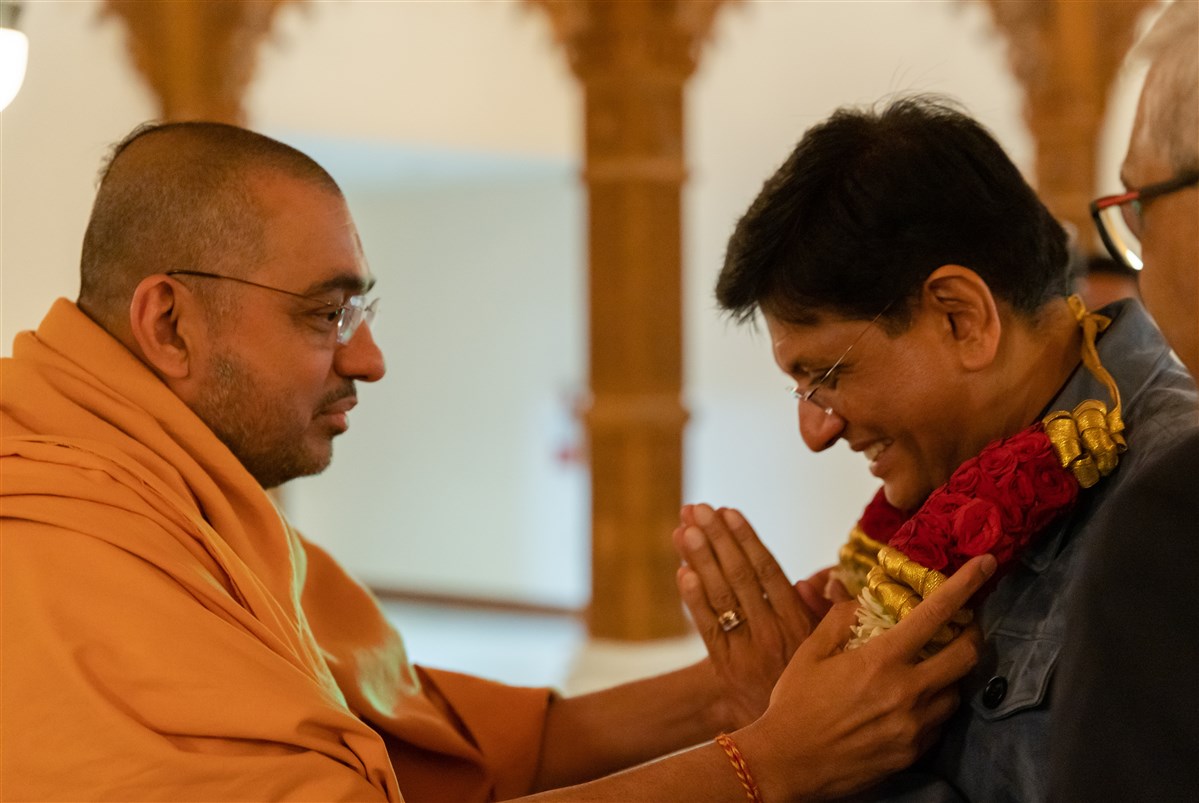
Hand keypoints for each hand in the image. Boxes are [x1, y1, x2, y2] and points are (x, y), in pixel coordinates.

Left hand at [673, 504, 816, 727]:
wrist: (791, 739)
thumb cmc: (813, 682)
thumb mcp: (828, 644)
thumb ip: (822, 609)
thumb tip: (816, 577)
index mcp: (798, 622)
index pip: (768, 572)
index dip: (747, 539)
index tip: (729, 511)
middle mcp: (772, 633)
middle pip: (740, 577)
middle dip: (717, 539)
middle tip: (697, 508)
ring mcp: (746, 651)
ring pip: (721, 598)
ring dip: (700, 560)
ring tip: (685, 528)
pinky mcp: (725, 667)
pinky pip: (708, 629)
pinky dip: (694, 600)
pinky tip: (682, 572)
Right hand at [738, 553, 994, 801]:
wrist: (786, 764)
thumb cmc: (794, 705)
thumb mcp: (809, 653)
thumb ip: (840, 620)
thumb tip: (862, 600)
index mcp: (881, 660)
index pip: (936, 613)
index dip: (965, 584)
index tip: (985, 564)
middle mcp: (907, 693)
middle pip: (967, 656)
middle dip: (971, 636)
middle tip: (961, 628)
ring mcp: (914, 727)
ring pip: (956, 692)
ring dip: (950, 675)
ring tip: (929, 668)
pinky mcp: (913, 754)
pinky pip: (939, 723)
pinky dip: (934, 706)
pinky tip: (911, 703)